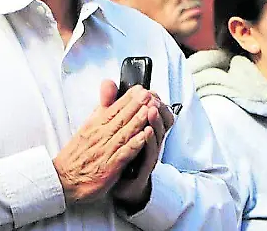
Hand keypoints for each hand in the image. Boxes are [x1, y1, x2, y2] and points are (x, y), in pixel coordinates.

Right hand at [53, 81, 153, 203]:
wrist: (62, 180)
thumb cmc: (77, 155)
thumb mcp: (86, 127)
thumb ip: (100, 110)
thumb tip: (107, 90)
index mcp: (95, 126)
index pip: (113, 109)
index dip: (127, 98)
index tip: (140, 88)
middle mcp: (100, 136)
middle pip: (120, 118)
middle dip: (135, 105)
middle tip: (148, 94)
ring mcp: (105, 151)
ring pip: (123, 133)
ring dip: (137, 121)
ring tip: (149, 110)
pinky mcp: (108, 168)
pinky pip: (123, 154)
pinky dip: (134, 145)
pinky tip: (144, 137)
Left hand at [112, 91, 174, 209]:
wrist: (119, 184)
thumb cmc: (119, 153)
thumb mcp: (112, 124)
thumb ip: (110, 103)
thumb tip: (108, 83)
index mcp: (143, 128)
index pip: (153, 110)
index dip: (152, 99)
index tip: (147, 89)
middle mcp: (149, 140)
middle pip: (158, 120)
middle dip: (155, 107)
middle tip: (152, 96)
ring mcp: (148, 154)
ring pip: (156, 135)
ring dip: (154, 121)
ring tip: (151, 109)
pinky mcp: (144, 168)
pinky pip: (148, 154)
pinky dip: (148, 142)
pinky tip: (146, 133)